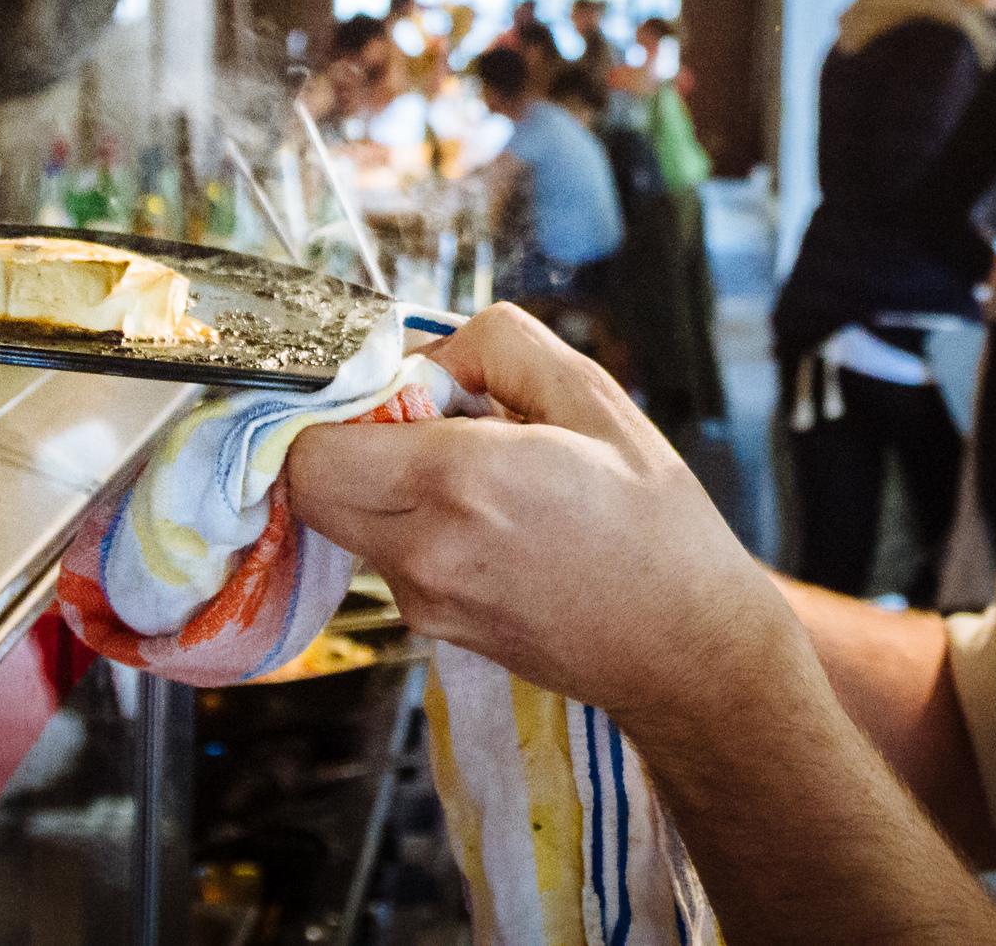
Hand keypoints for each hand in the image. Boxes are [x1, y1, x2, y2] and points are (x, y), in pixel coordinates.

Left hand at [286, 304, 791, 726]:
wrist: (685, 649)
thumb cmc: (653, 526)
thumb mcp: (593, 397)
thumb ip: (498, 346)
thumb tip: (429, 355)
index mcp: (457, 479)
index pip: (313, 443)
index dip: (343, 403)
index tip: (399, 389)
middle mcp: (422, 550)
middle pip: (311, 485)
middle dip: (350, 441)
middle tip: (427, 425)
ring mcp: (421, 601)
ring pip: (348, 519)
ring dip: (385, 485)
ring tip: (476, 476)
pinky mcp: (432, 628)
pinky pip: (389, 557)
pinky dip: (416, 527)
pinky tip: (493, 523)